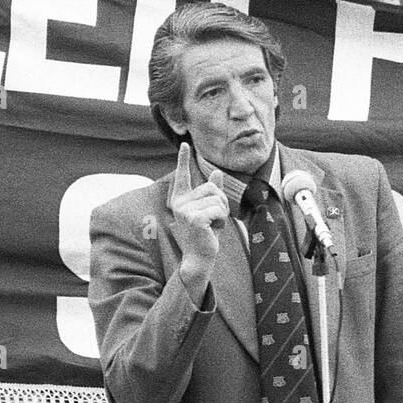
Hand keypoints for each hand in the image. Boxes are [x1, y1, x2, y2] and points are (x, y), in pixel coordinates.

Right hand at [167, 141, 228, 277]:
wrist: (200, 258)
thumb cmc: (205, 236)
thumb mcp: (210, 211)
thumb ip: (212, 193)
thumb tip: (216, 173)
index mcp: (181, 200)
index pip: (182, 176)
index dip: (183, 160)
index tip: (185, 144)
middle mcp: (180, 203)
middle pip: (211, 187)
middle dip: (221, 202)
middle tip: (214, 219)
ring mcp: (185, 210)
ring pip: (217, 198)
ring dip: (222, 212)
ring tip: (213, 225)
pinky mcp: (194, 218)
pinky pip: (218, 209)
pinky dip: (222, 219)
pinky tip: (213, 230)